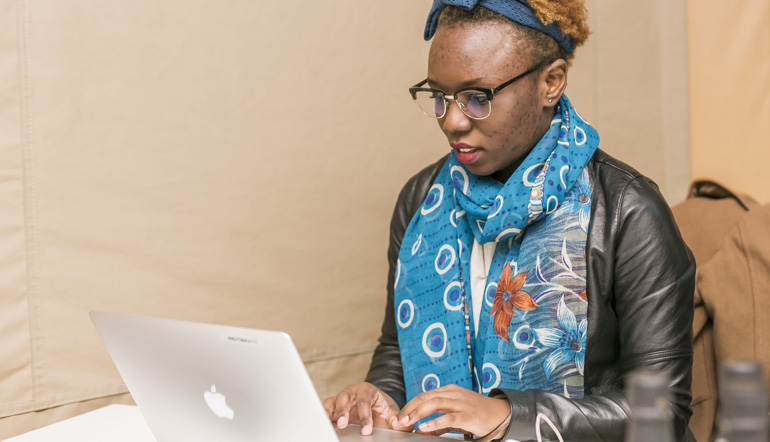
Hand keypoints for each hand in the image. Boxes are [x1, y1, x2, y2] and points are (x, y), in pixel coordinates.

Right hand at [322, 382, 403, 435]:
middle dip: (343, 410)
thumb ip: (396, 417)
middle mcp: (352, 392)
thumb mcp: (392, 412)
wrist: (377, 407)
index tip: (367, 430)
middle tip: (343, 424)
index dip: (365, 416)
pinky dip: (324, 414)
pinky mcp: (335, 408)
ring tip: (329, 422)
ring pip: (333, 401)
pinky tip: (322, 422)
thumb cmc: (383, 408)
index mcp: (367, 390)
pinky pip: (327, 409)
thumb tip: (396, 422)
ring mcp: (342, 399)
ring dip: (330, 412)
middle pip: (344, 397)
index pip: (364, 401)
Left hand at [391, 384, 510, 436]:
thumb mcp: (455, 416)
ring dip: (418, 413)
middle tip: (398, 420)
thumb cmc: (476, 414)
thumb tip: (423, 431)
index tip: (399, 416)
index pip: (424, 395)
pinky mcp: (468, 415)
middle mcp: (453, 393)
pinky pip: (448, 417)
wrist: (500, 414)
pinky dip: (434, 422)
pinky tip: (424, 428)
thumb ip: (439, 423)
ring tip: (407, 422)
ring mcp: (461, 403)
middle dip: (410, 408)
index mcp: (449, 390)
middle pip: (426, 397)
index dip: (409, 405)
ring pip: (435, 403)